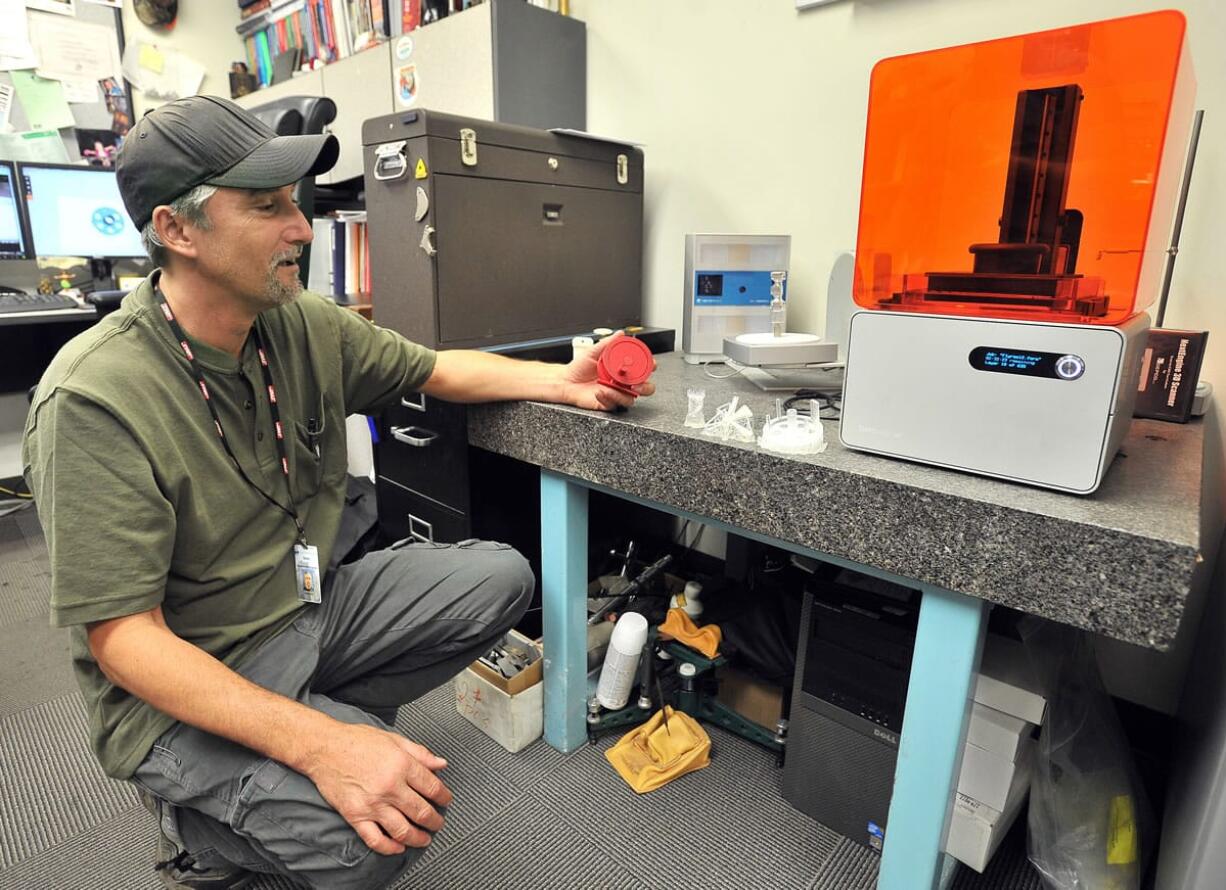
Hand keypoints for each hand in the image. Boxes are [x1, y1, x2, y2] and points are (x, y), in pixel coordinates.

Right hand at [305, 722, 452, 855]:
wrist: (324, 748)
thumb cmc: (356, 741)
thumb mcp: (394, 739)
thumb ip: (420, 753)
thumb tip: (441, 764)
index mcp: (402, 765)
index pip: (432, 787)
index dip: (444, 797)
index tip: (446, 801)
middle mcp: (390, 787)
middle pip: (421, 812)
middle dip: (435, 821)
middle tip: (438, 823)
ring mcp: (372, 804)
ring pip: (403, 830)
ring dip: (418, 838)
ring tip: (424, 839)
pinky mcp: (356, 816)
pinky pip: (375, 839)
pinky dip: (390, 847)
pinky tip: (398, 847)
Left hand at [560, 331, 656, 410]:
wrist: (565, 381)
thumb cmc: (579, 367)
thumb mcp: (593, 352)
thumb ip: (608, 343)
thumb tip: (620, 334)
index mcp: (622, 369)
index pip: (642, 369)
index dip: (650, 367)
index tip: (651, 365)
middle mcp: (622, 383)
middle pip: (644, 387)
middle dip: (645, 386)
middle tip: (636, 384)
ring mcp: (616, 394)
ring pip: (630, 398)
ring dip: (621, 393)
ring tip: (609, 386)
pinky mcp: (608, 403)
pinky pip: (614, 404)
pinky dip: (608, 397)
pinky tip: (599, 391)